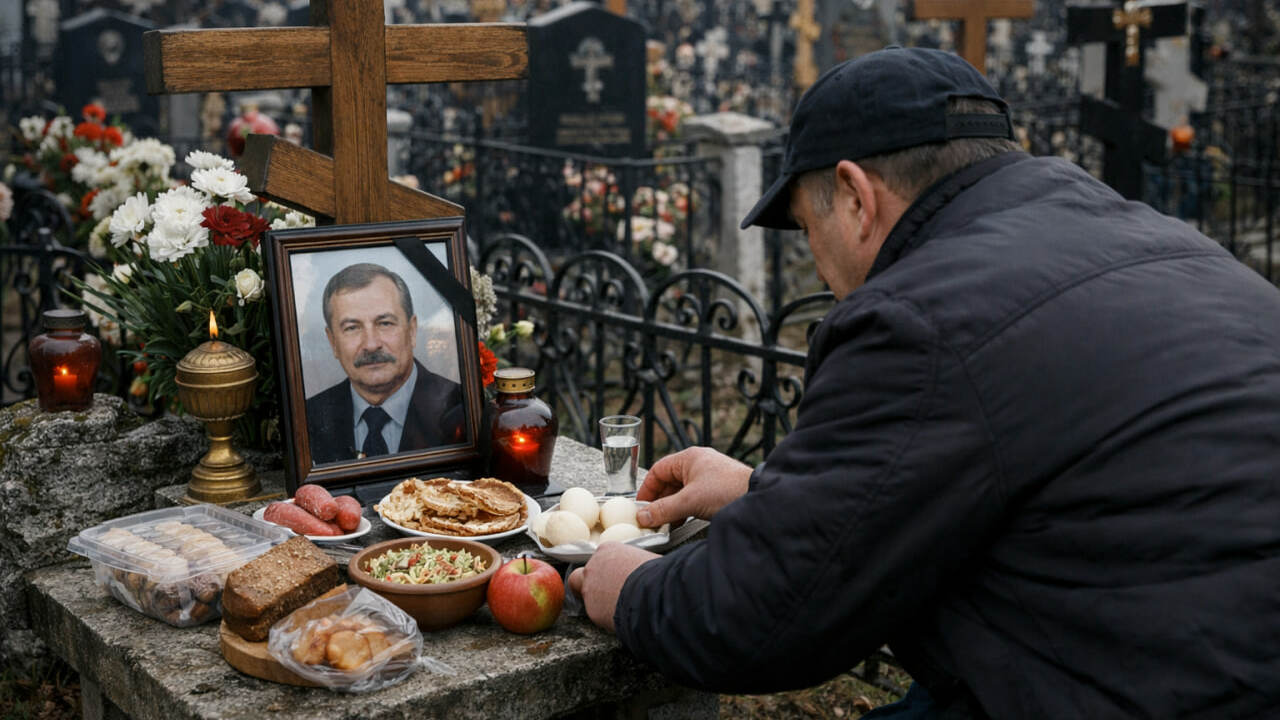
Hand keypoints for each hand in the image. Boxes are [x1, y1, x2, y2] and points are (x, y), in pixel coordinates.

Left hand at [568, 543, 658, 632]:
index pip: (600, 558)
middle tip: (603, 594)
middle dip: (587, 585)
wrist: (652, 593)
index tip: (616, 577)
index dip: (607, 569)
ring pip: (586, 597)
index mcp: (607, 550)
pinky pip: (597, 615)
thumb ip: (635, 565)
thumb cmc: (655, 573)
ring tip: (618, 609)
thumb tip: (644, 573)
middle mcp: (593, 567)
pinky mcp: (592, 610)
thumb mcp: (647, 560)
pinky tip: (622, 617)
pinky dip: (607, 618)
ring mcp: (589, 589)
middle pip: (580, 576)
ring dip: (598, 603)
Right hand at [635, 446, 751, 527]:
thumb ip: (664, 510)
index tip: (641, 506)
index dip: (647, 489)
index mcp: (689, 458)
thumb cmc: (729, 490)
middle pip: (669, 482)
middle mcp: (699, 464)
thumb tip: (644, 516)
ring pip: (682, 491)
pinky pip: (694, 498)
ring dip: (672, 507)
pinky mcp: (718, 489)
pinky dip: (685, 509)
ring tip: (666, 523)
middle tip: (651, 518)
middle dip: (660, 501)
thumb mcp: (690, 501)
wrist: (758, 498)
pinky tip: (683, 521)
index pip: (658, 470)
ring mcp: (709, 477)